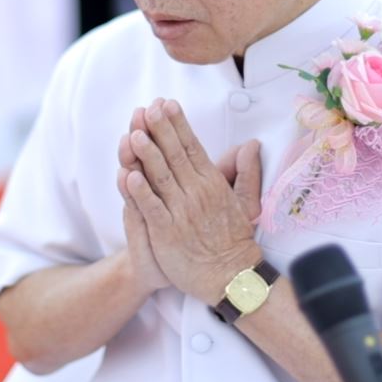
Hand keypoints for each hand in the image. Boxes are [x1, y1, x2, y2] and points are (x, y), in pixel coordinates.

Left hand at [121, 98, 263, 301]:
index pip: (193, 147)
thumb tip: (252, 144)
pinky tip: (129, 176)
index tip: (166, 104)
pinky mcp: (167, 233)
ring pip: (161, 178)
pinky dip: (140, 192)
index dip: (178, 124)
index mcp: (212, 183)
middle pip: (175, 155)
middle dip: (160, 130)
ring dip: (147, 155)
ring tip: (135, 133)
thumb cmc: (234, 240)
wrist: (231, 277)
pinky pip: (151, 208)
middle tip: (148, 108)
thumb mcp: (245, 202)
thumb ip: (245, 172)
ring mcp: (181, 212)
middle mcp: (196, 194)